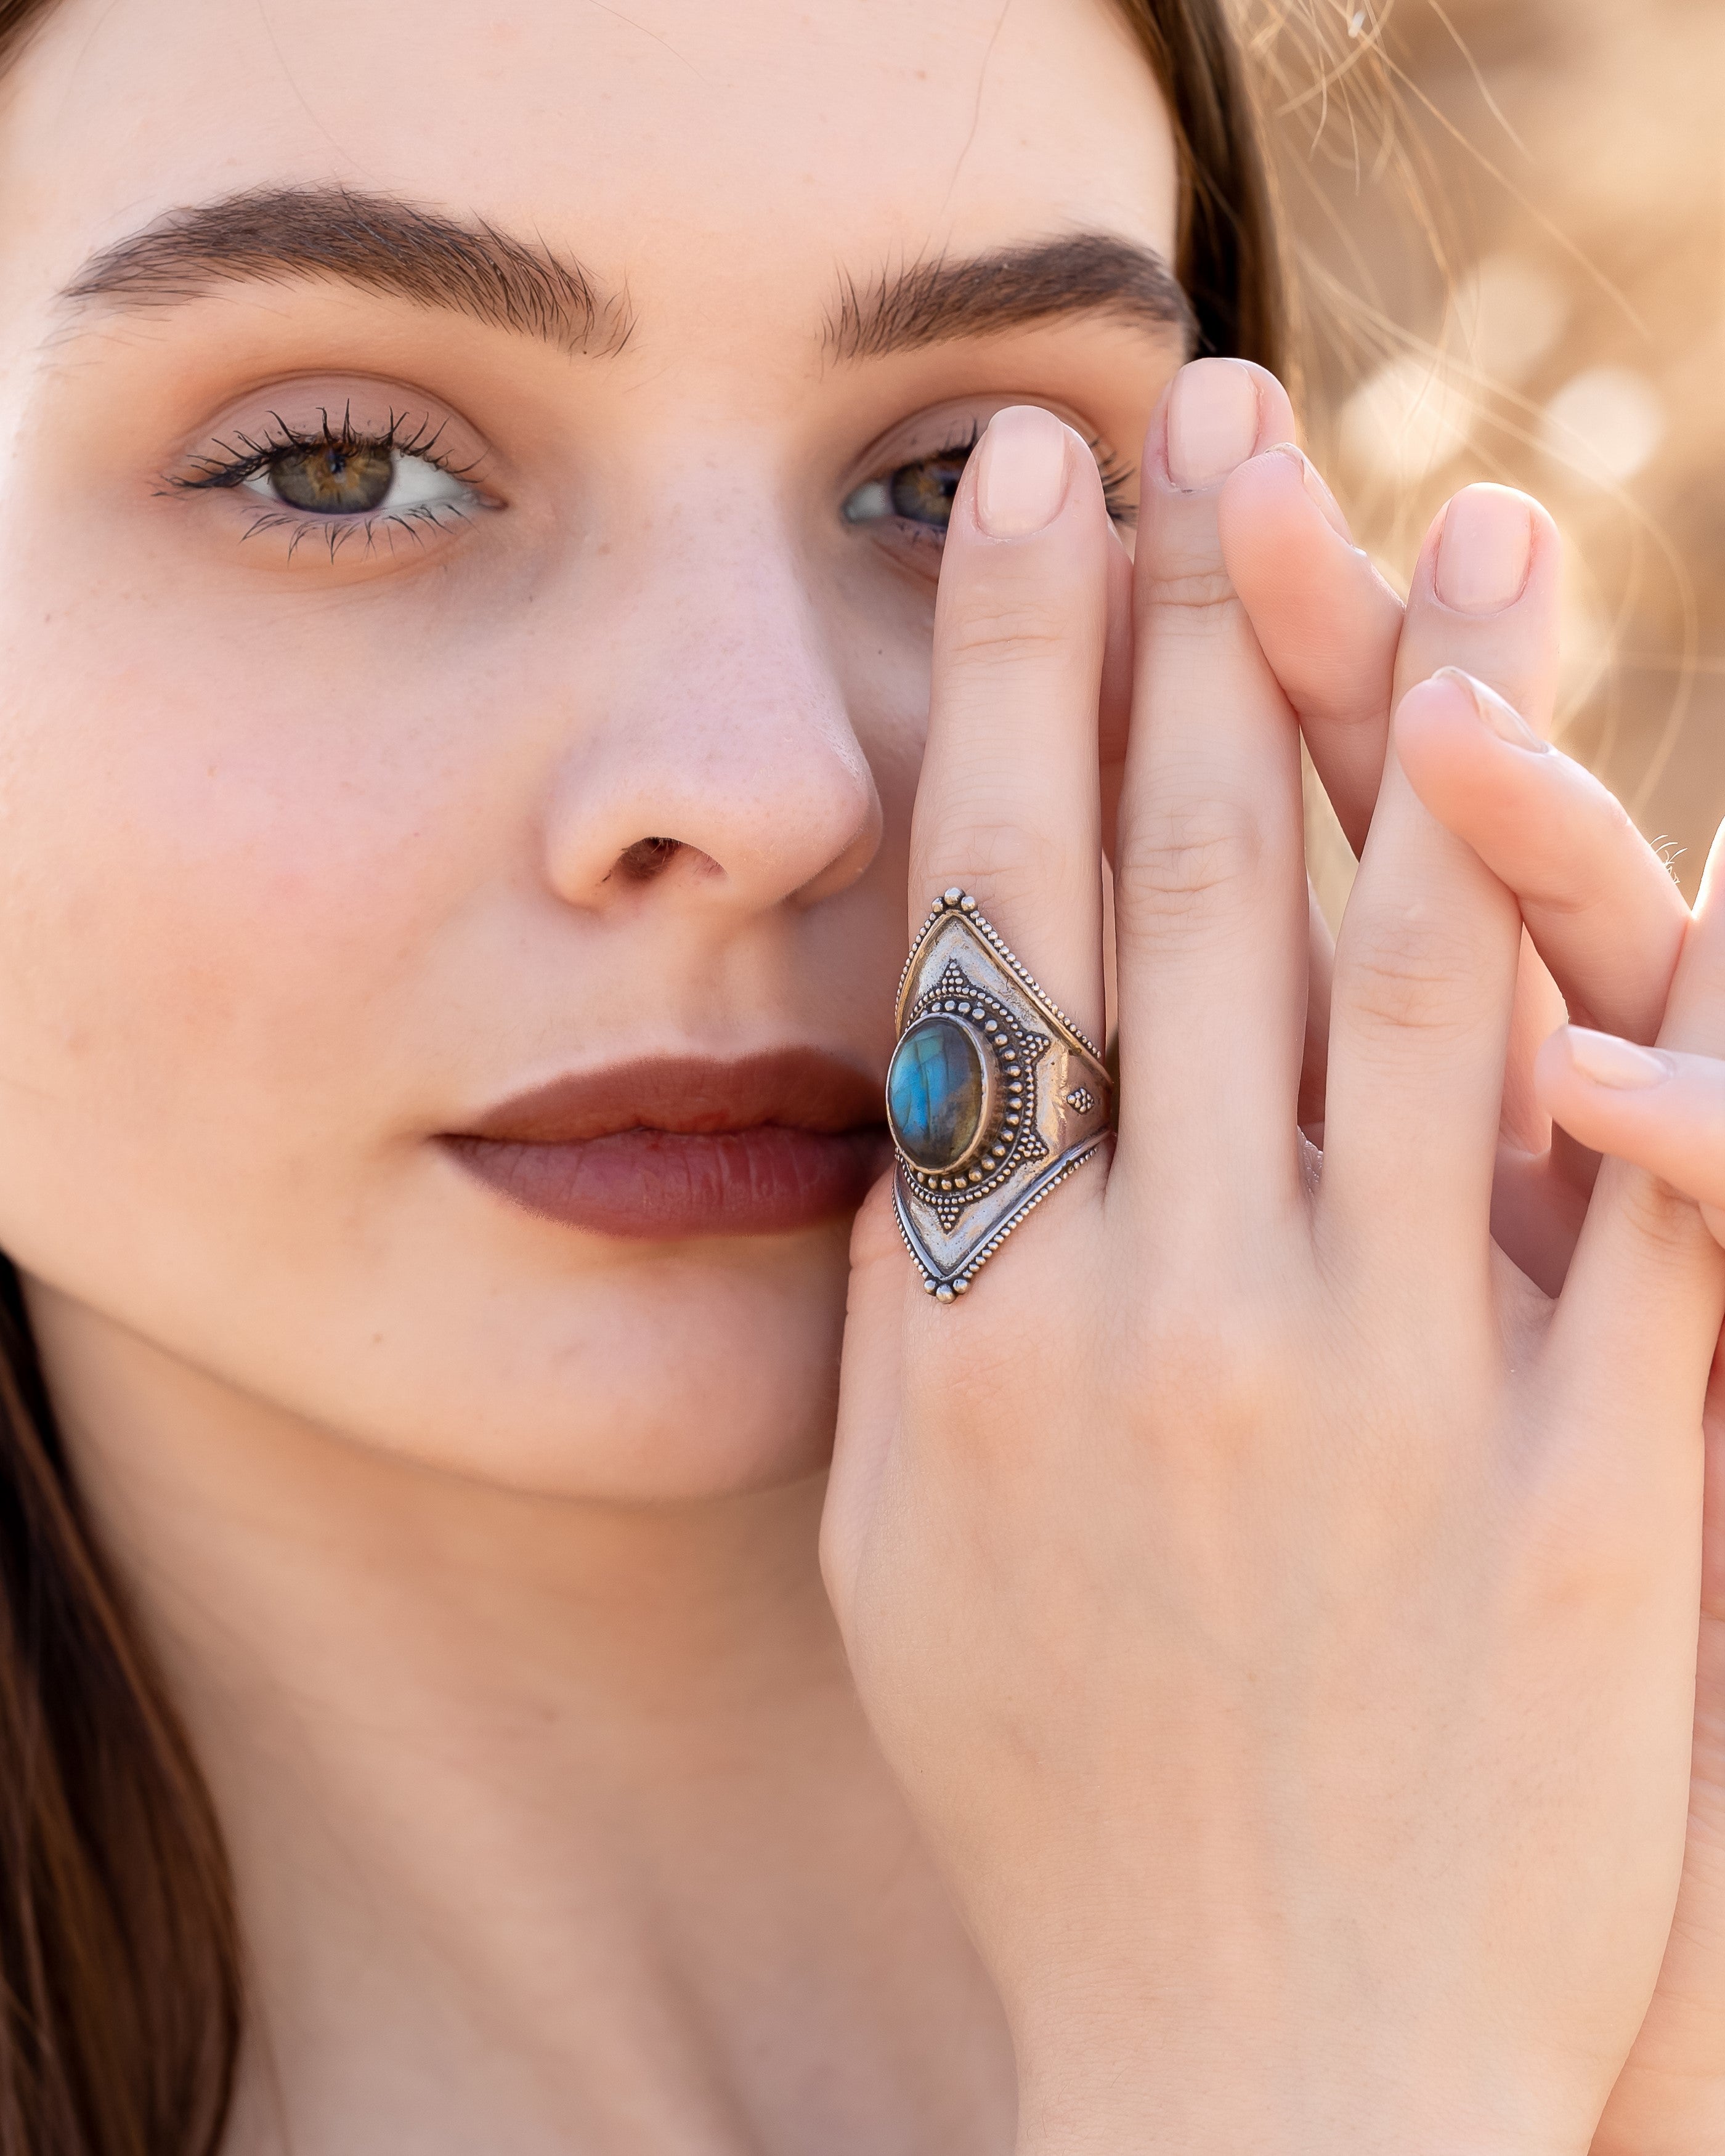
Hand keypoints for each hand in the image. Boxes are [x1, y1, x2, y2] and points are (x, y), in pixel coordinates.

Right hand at [824, 366, 1724, 2153]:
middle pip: (1200, 889)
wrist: (1256, 2052)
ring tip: (1469, 530)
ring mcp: (1388, 1394)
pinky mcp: (1591, 1494)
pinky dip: (1657, 1000)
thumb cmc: (1058, 1789)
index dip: (1021, 683)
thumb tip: (944, 1085)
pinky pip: (1640, 1191)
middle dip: (1216, 625)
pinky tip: (1656, 830)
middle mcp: (1170, 1317)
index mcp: (990, 1324)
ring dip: (1444, 727)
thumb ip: (930, 1302)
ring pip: (1419, 973)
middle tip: (1237, 431)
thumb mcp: (912, 1536)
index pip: (1005, 919)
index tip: (1040, 503)